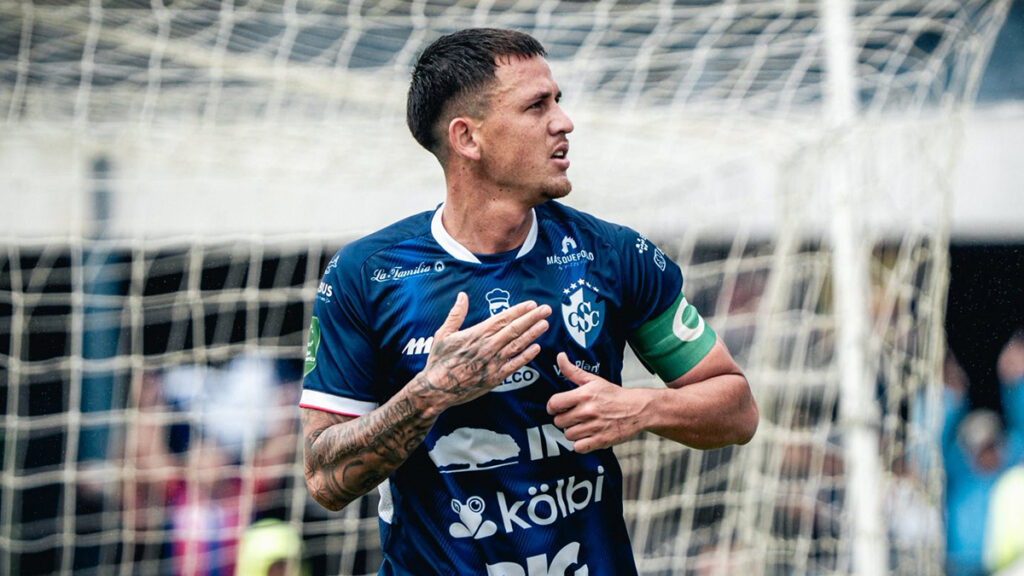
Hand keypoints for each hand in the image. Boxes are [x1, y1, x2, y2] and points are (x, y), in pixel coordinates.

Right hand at [415, 292, 550, 413]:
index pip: (502, 319)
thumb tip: (462, 296)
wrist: (436, 390)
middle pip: (514, 329)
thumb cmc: (438, 361)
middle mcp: (487, 347)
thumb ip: (456, 314)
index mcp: (476, 334)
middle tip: (546, 310)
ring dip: (533, 334)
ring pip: (517, 345)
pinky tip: (536, 348)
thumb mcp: (443, 334)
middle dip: (532, 318)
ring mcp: (492, 363)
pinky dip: (526, 356)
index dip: (519, 311)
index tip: (531, 304)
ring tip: (544, 324)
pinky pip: (514, 365)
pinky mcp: (494, 378)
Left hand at [546, 352, 647, 452]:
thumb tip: (559, 356)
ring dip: (573, 432)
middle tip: (573, 417)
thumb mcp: (593, 380)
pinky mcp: (601, 441)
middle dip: (564, 419)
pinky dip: (581, 444)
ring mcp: (594, 427)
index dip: (552, 407)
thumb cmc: (614, 395)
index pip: (554, 404)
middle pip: (559, 422)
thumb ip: (573, 371)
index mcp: (584, 395)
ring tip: (582, 425)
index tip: (558, 408)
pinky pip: (578, 448)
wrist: (638, 409)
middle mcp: (588, 411)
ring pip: (568, 435)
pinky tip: (587, 436)